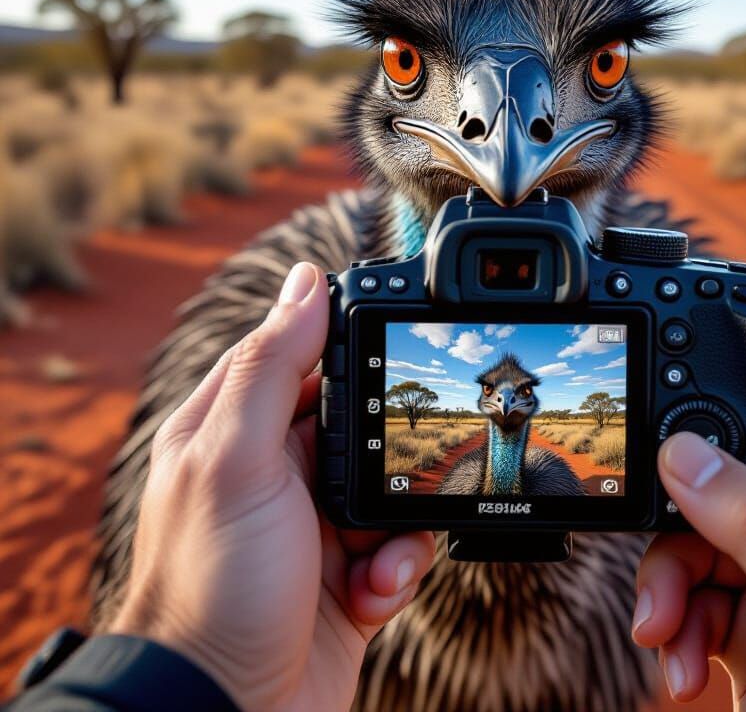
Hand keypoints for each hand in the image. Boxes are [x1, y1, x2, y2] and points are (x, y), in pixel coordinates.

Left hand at [111, 262, 433, 711]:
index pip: (297, 355)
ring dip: (400, 522)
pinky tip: (373, 594)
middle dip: (389, 446)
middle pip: (358, 421)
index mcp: (235, 430)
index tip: (395, 333)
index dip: (345, 341)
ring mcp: (313, 527)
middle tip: (408, 460)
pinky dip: (398, 569)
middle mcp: (275, 473)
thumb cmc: (210, 587)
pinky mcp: (347, 577)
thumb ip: (270, 366)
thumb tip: (307, 280)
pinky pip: (399, 548)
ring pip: (391, 487)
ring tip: (375, 559)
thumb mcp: (236, 460)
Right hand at [632, 345, 745, 711]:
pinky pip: (695, 592)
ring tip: (664, 628)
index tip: (720, 336)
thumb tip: (684, 452)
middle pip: (743, 465)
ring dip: (670, 576)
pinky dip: (674, 620)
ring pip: (705, 532)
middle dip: (692, 500)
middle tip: (663, 526)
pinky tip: (679, 664)